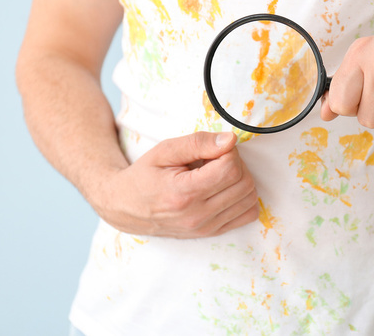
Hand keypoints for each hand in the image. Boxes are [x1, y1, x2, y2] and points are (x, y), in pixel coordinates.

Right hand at [91, 131, 258, 237]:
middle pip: (244, 183)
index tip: (213, 148)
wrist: (125, 207)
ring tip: (218, 173)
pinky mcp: (211, 232)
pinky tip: (225, 188)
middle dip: (236, 163)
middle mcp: (198, 215)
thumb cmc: (144, 175)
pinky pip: (247, 214)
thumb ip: (198, 143)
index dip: (228, 151)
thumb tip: (231, 140)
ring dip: (240, 179)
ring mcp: (206, 228)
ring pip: (249, 198)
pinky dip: (243, 197)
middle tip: (215, 158)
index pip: (230, 169)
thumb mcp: (164, 151)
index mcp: (184, 193)